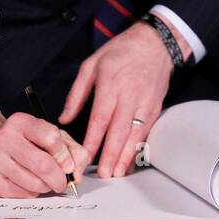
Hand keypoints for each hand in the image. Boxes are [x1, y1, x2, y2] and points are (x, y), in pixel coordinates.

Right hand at [0, 109, 88, 197]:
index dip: (64, 155)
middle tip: (62, 183)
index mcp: (21, 122)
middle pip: (43, 165)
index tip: (68, 166)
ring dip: (45, 188)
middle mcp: (4, 137)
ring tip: (43, 182)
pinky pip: (21, 194)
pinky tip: (27, 184)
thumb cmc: (22, 142)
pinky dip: (31, 193)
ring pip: (33, 183)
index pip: (51, 137)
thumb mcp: (47, 135)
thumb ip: (70, 149)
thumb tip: (77, 173)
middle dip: (59, 179)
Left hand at [59, 19, 189, 178]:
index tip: (85, 156)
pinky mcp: (154, 108)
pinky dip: (138, 148)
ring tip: (117, 173)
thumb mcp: (91, 64)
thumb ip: (76, 94)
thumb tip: (64, 118)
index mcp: (110, 83)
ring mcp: (144, 103)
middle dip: (111, 155)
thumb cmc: (121, 52)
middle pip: (119, 130)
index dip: (93, 139)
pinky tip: (130, 161)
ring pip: (135, 134)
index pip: (101, 117)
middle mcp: (129, 95)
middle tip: (104, 174)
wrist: (155, 43)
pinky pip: (145, 132)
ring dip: (126, 156)